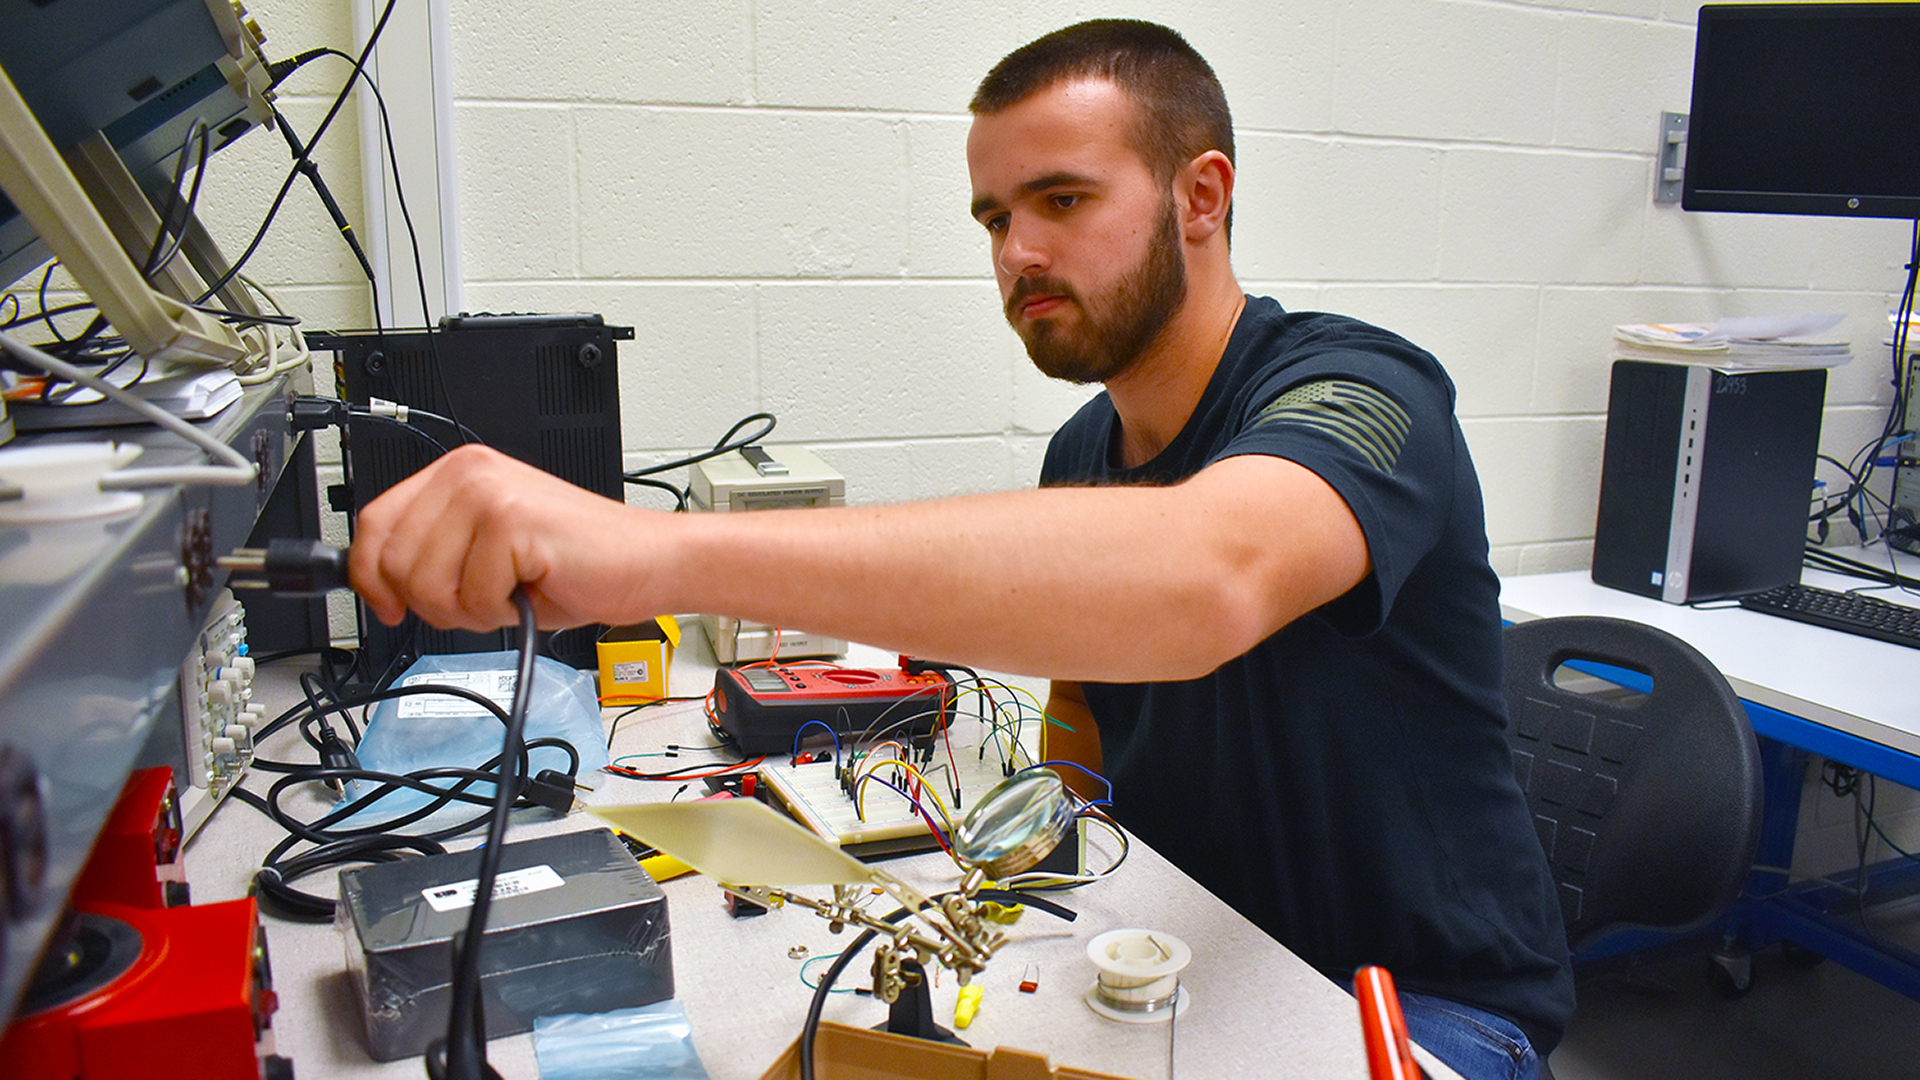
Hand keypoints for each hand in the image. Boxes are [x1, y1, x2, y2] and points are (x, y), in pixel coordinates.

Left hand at [349, 445, 656, 631]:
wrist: (646, 563)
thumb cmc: (576, 564)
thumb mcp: (486, 554)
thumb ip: (433, 556)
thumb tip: (374, 586)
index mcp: (458, 473)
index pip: (374, 524)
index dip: (368, 576)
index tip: (386, 607)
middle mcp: (468, 472)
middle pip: (392, 562)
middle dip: (432, 604)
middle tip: (481, 601)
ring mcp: (488, 492)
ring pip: (426, 584)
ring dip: (468, 611)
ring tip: (510, 593)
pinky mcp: (511, 521)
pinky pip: (471, 596)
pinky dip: (501, 612)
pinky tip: (532, 591)